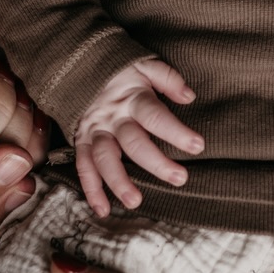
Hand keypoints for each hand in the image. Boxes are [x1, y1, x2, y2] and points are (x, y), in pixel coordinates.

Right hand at [73, 56, 203, 217]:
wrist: (76, 63)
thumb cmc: (120, 70)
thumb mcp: (145, 64)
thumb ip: (168, 78)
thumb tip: (189, 96)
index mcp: (132, 97)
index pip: (155, 116)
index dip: (176, 131)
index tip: (197, 146)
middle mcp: (112, 117)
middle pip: (133, 143)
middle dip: (156, 163)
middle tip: (180, 179)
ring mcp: (95, 131)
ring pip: (105, 159)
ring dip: (118, 182)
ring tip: (136, 201)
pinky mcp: (80, 141)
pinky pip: (84, 167)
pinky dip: (91, 189)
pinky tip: (104, 209)